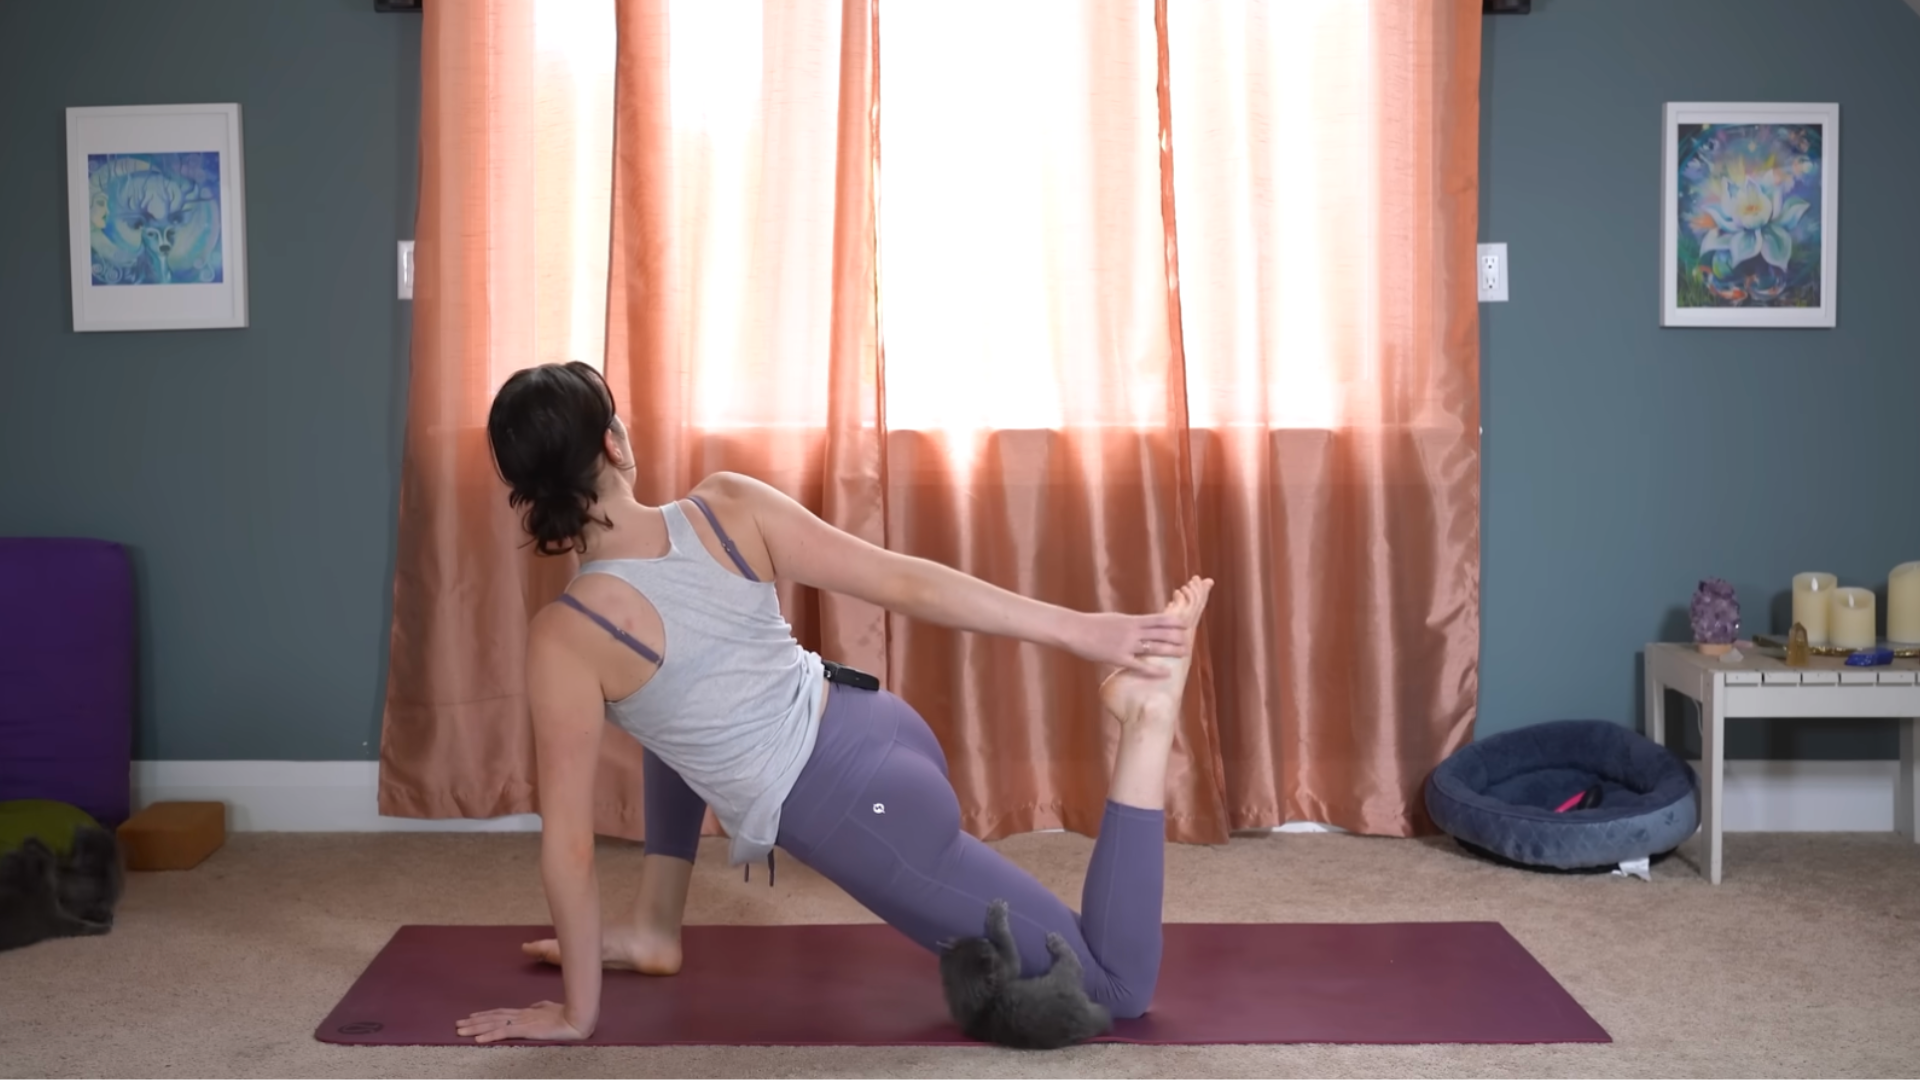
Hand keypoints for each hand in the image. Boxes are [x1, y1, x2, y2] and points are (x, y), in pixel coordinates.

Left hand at [455, 1000, 591, 1043]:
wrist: (577, 1018)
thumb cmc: (568, 1014)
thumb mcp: (551, 1010)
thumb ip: (541, 1008)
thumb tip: (535, 1006)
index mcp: (526, 1012)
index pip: (501, 1013)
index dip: (485, 1015)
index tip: (471, 1017)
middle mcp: (520, 1015)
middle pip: (492, 1018)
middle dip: (474, 1022)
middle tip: (457, 1024)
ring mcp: (522, 1022)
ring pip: (493, 1024)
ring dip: (476, 1028)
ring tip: (460, 1031)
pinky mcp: (526, 1030)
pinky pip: (504, 1032)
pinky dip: (489, 1035)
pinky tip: (478, 1039)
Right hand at [1064, 610, 1191, 676]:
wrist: (1074, 630)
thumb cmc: (1091, 625)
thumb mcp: (1114, 619)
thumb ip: (1128, 624)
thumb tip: (1139, 625)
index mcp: (1130, 620)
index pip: (1157, 619)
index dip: (1173, 621)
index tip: (1185, 623)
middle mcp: (1132, 631)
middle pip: (1160, 633)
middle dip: (1176, 637)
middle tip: (1189, 640)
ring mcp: (1126, 645)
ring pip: (1154, 648)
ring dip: (1171, 650)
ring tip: (1184, 653)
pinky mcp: (1118, 658)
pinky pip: (1140, 666)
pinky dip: (1154, 670)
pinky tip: (1165, 674)